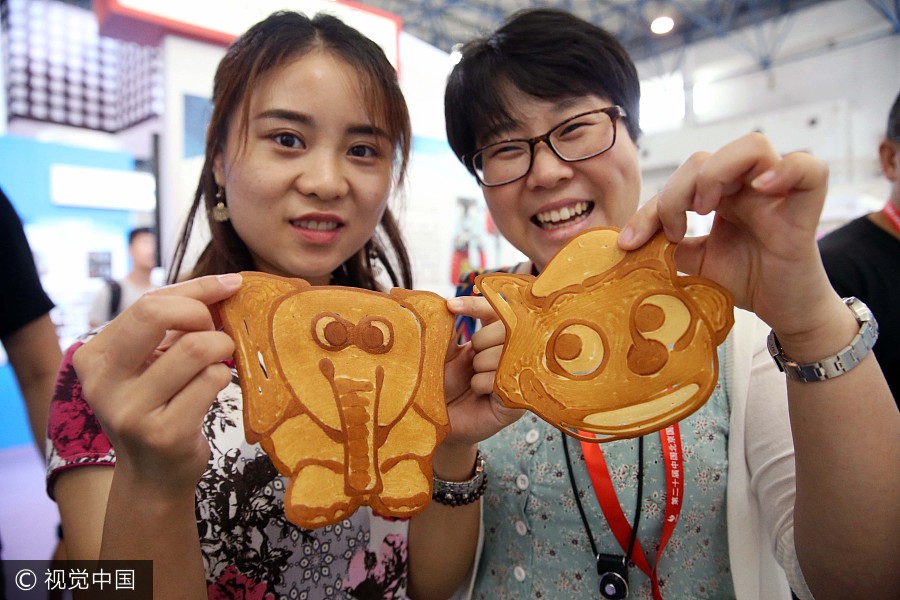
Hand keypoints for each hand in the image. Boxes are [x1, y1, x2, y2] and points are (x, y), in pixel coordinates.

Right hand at [72, 274, 242, 496]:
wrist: (153, 477)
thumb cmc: (158, 407)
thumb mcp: (148, 364)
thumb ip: (170, 326)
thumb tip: (221, 286)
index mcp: (93, 356)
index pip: (148, 302)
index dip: (196, 288)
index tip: (231, 283)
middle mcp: (102, 382)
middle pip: (157, 313)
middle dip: (201, 312)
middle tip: (215, 330)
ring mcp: (130, 410)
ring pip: (195, 348)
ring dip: (221, 348)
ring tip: (220, 361)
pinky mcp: (163, 433)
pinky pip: (212, 380)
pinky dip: (223, 376)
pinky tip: (214, 387)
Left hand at [442, 295, 523, 448]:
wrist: (437, 419)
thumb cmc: (439, 383)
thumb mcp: (442, 351)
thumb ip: (448, 327)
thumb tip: (446, 304)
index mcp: (496, 335)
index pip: (496, 309)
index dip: (476, 305)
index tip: (451, 306)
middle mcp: (514, 351)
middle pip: (504, 329)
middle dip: (480, 341)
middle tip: (471, 360)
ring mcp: (519, 374)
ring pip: (500, 354)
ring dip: (478, 367)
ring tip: (474, 381)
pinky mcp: (518, 398)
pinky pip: (499, 379)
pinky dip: (481, 385)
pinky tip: (479, 395)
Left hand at [619, 132, 841, 339]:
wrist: (784, 310)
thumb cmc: (747, 280)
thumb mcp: (696, 262)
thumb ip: (668, 247)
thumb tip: (631, 240)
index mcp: (721, 194)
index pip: (680, 180)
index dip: (649, 208)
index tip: (631, 241)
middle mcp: (748, 185)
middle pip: (706, 158)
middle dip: (676, 191)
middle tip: (674, 230)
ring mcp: (779, 192)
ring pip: (752, 147)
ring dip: (717, 173)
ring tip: (706, 210)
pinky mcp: (807, 207)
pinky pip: (809, 168)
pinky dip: (785, 171)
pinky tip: (761, 190)